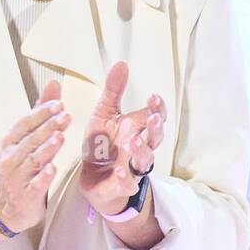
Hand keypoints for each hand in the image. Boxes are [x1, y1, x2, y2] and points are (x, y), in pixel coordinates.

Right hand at [0, 79, 72, 233]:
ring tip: (60, 137)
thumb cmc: (19, 167)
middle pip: (30, 139)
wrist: (5, 205)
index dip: (41, 113)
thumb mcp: (26, 139)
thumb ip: (40, 113)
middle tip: (65, 116)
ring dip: (46, 148)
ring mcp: (17, 176)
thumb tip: (53, 85)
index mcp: (11, 142)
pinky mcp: (26, 195)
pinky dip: (43, 176)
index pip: (25, 124)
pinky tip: (52, 168)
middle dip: (48, 127)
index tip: (58, 104)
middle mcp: (11, 157)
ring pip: (32, 159)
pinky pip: (35, 185)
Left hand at [78, 60, 165, 215]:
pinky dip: (126, 180)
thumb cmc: (102, 144)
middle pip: (154, 139)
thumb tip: (121, 63)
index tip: (153, 97)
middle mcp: (139, 149)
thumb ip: (113, 91)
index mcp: (138, 130)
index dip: (156, 108)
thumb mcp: (103, 114)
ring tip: (133, 140)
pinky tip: (121, 172)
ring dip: (140, 151)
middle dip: (155, 129)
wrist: (93, 179)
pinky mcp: (120, 187)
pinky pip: (127, 185)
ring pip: (143, 161)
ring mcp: (132, 169)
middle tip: (152, 118)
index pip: (153, 117)